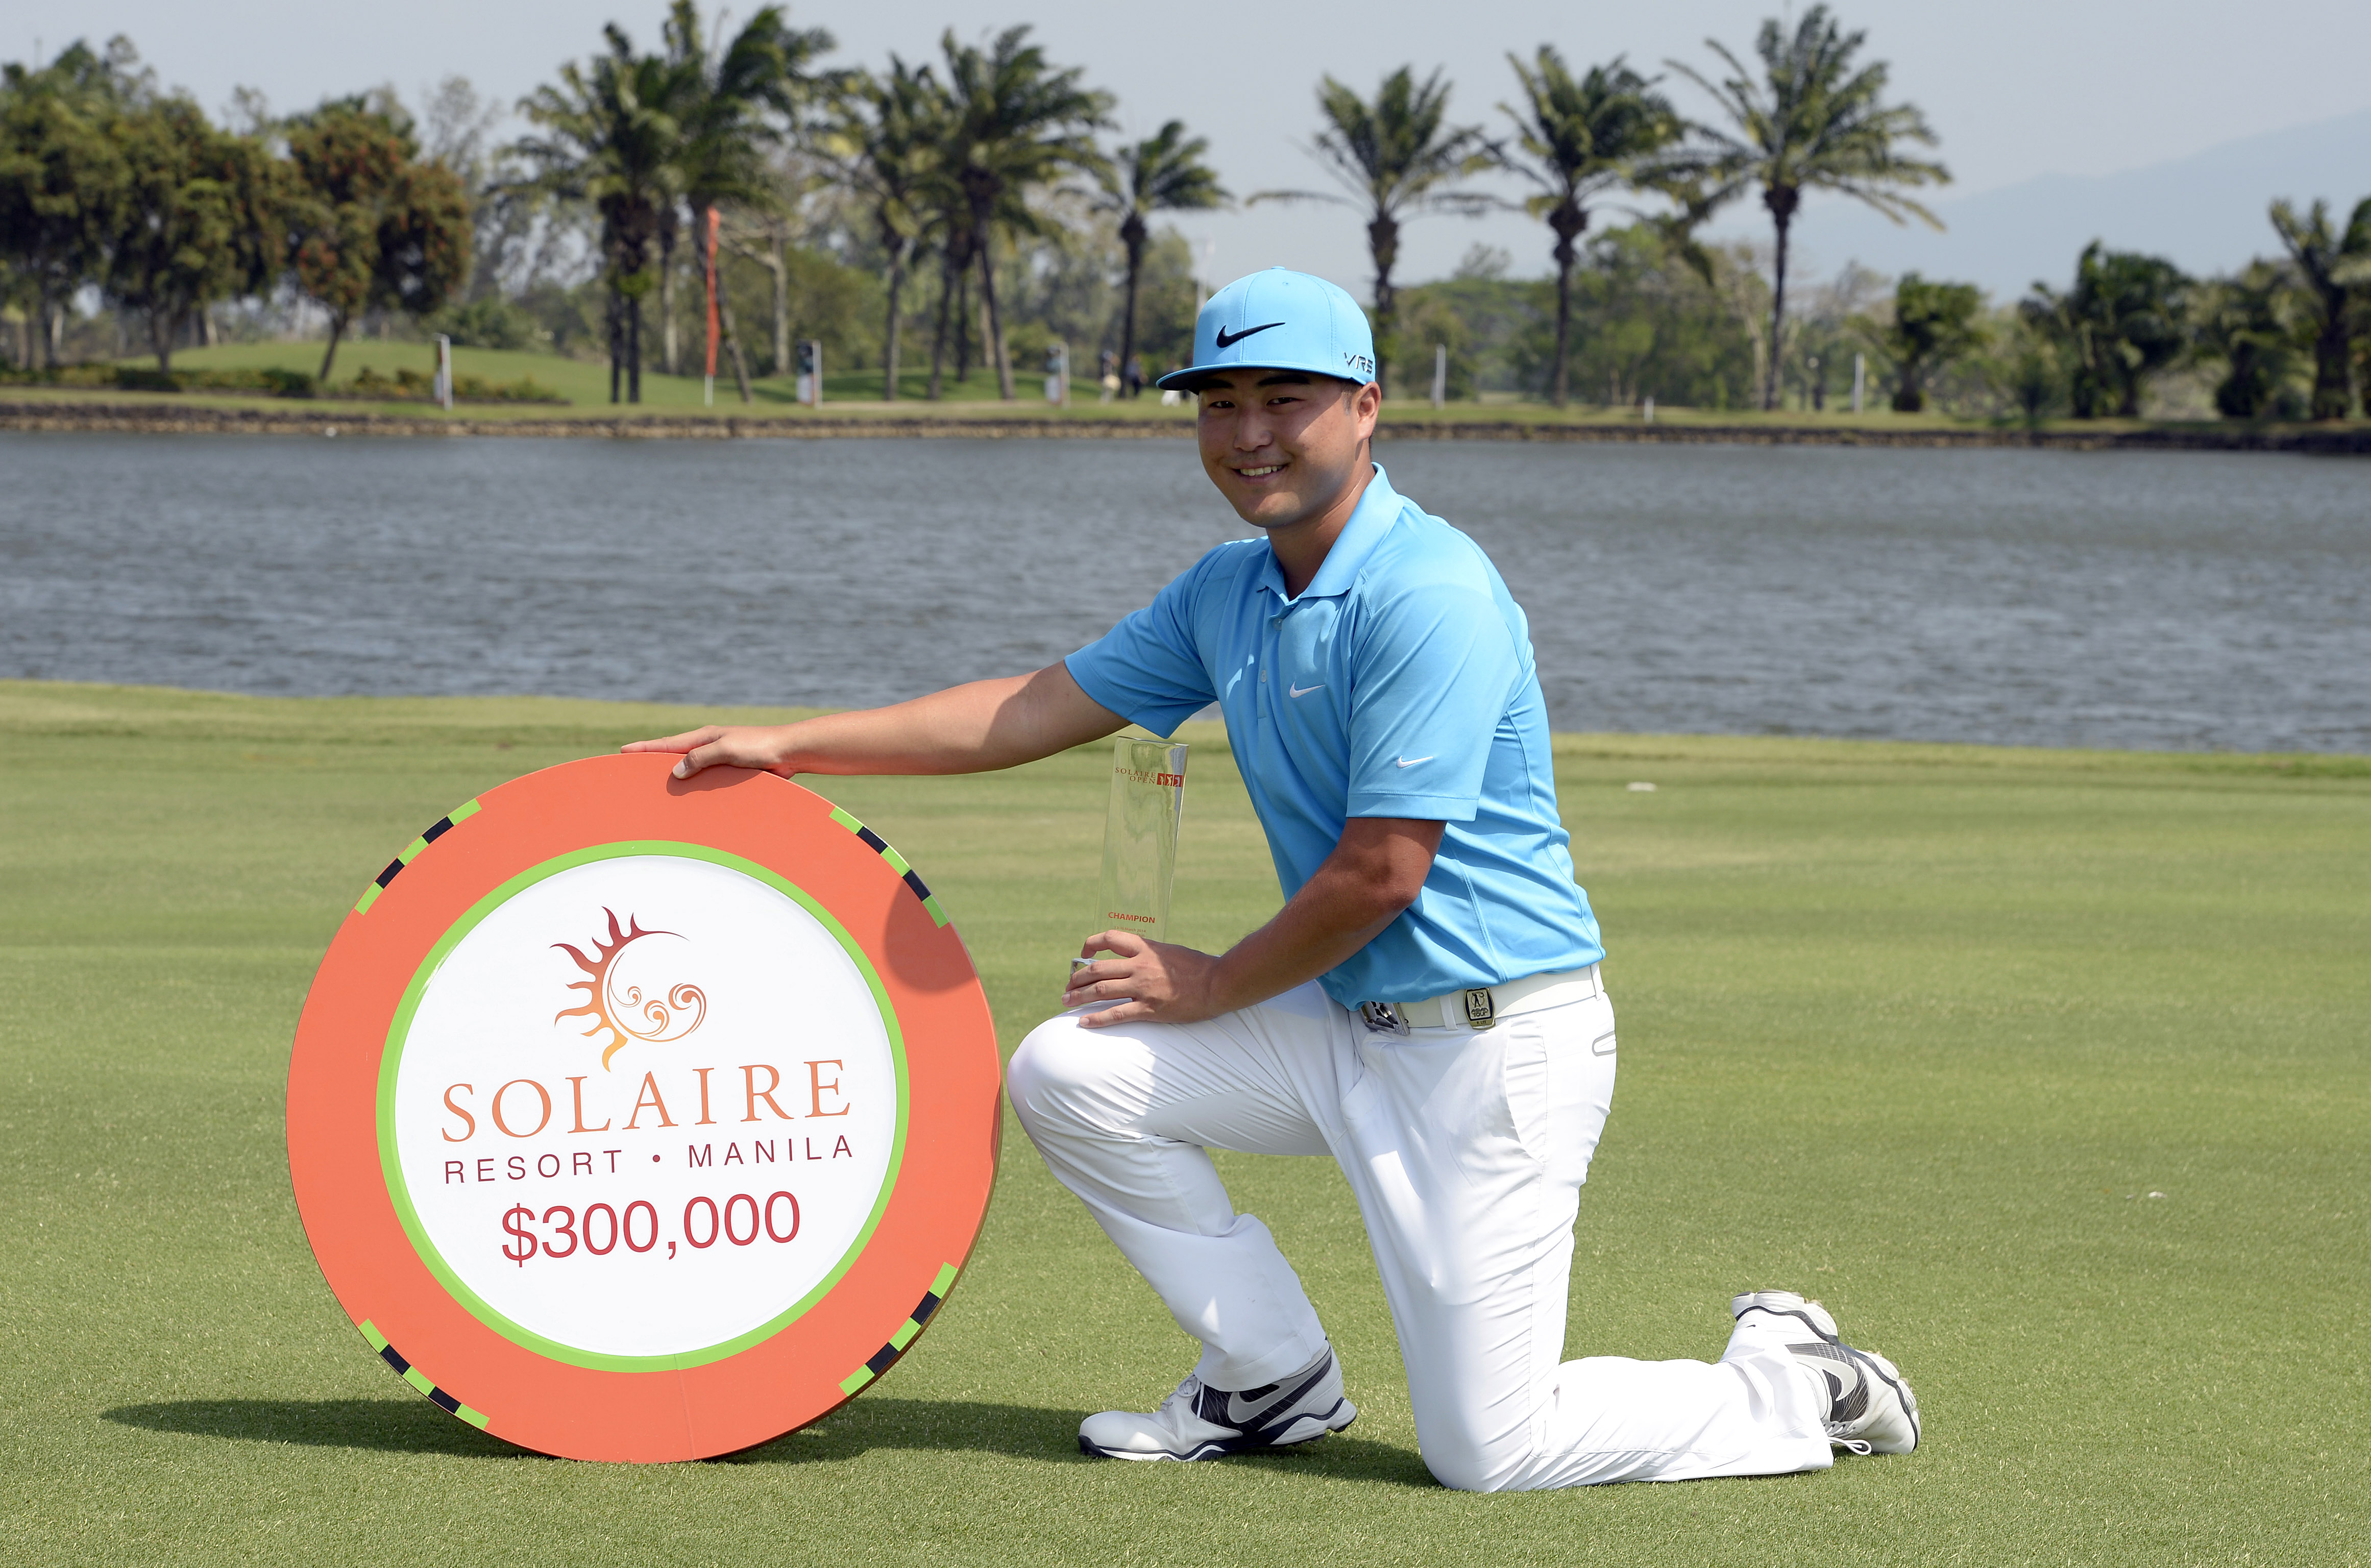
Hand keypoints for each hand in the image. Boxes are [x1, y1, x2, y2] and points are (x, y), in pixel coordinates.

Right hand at [621, 724, 797, 779]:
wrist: (789, 751)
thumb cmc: (760, 746)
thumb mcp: (726, 749)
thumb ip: (700, 758)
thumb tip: (675, 771)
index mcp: (704, 737)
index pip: (667, 744)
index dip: (645, 748)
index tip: (623, 750)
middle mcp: (709, 746)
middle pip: (675, 756)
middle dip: (653, 762)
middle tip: (631, 769)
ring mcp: (720, 758)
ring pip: (690, 768)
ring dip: (675, 775)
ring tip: (655, 786)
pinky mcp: (731, 770)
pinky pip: (706, 778)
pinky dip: (695, 785)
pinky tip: (690, 796)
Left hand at [1063, 929, 1224, 1027]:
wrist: (1218, 983)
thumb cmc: (1196, 966)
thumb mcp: (1169, 950)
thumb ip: (1147, 952)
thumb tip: (1129, 956)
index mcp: (1145, 947)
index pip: (1109, 938)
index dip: (1090, 945)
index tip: (1082, 954)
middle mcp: (1140, 965)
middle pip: (1097, 969)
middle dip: (1076, 979)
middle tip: (1067, 988)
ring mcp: (1144, 988)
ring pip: (1101, 991)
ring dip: (1079, 997)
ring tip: (1065, 1003)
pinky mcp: (1150, 1009)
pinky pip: (1117, 1014)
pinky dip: (1097, 1018)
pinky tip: (1084, 1022)